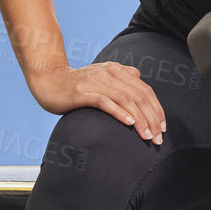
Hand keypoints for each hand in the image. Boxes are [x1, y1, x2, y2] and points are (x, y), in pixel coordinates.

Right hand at [27, 63, 165, 145]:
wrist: (48, 80)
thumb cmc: (77, 84)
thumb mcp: (103, 78)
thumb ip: (122, 80)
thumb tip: (140, 84)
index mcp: (118, 71)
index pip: (145, 90)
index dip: (157, 109)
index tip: (162, 128)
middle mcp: (110, 74)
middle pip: (139, 96)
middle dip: (152, 118)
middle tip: (158, 138)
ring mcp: (96, 82)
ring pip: (126, 100)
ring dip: (140, 120)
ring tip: (147, 136)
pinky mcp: (82, 92)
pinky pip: (106, 102)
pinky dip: (120, 113)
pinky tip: (130, 124)